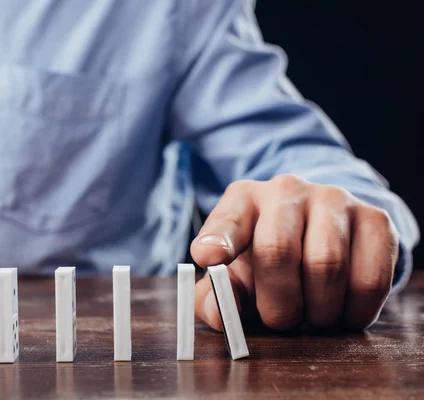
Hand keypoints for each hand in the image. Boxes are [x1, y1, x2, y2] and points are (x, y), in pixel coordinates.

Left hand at [191, 174, 398, 331]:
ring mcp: (334, 199)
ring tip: (312, 314)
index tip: (209, 259)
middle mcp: (286, 191)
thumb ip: (217, 296)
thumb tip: (219, 314)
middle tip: (280, 322)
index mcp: (243, 200)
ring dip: (317, 311)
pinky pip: (368, 279)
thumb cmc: (268, 258)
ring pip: (326, 266)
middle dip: (277, 303)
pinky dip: (353, 311)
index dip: (218, 240)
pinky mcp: (375, 218)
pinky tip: (341, 310)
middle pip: (277, 251)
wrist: (324, 229)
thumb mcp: (236, 273)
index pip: (228, 218)